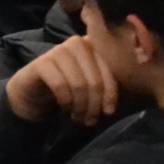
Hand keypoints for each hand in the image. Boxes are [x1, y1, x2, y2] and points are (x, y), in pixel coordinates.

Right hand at [3, 34, 123, 126]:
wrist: (34, 91)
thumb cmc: (69, 87)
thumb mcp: (93, 85)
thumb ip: (108, 84)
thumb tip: (129, 95)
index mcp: (95, 45)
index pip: (110, 71)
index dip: (111, 94)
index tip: (109, 112)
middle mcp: (77, 43)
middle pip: (94, 80)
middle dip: (94, 104)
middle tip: (90, 120)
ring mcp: (58, 50)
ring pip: (79, 84)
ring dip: (80, 106)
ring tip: (79, 117)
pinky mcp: (42, 62)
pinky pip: (60, 86)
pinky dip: (65, 102)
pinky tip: (65, 108)